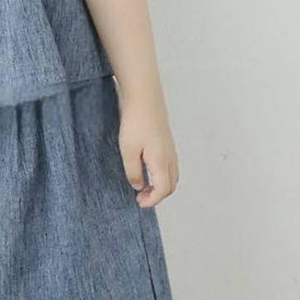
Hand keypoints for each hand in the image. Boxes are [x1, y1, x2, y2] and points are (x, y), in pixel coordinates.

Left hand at [116, 92, 178, 207]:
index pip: (163, 190)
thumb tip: (139, 185)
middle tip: (140, 197)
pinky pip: (169, 164)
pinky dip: (162, 174)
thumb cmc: (136, 121)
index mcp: (161, 162)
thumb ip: (133, 171)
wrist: (144, 96)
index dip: (152, 200)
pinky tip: (147, 169)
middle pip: (170, 185)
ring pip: (171, 175)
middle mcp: (170, 157)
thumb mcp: (128, 150)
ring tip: (143, 185)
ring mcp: (170, 148)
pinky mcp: (166, 141)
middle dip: (157, 195)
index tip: (139, 203)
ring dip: (160, 185)